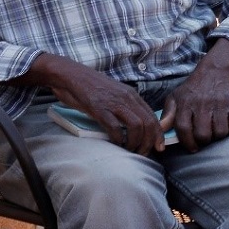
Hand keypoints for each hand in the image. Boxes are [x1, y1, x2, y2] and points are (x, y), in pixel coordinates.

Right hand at [33, 55, 162, 154]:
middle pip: (148, 123)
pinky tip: (116, 143)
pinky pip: (114, 126)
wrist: (71, 75)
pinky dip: (118, 138)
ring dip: (135, 142)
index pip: (153, 117)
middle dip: (148, 142)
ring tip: (129, 150)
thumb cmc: (91, 87)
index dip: (158, 134)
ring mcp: (113, 103)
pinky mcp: (99, 108)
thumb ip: (126, 105)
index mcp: (132, 95)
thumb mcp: (115, 93)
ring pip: (136, 126)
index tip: (158, 147)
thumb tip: (136, 123)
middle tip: (142, 153)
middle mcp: (126, 98)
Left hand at [162, 40, 228, 152]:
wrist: (216, 70)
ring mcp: (219, 103)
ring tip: (214, 130)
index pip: (184, 128)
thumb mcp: (176, 97)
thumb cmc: (193, 88)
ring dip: (218, 136)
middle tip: (204, 138)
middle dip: (203, 141)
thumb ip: (167, 115)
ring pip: (220, 132)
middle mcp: (202, 103)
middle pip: (203, 134)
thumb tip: (160, 133)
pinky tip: (225, 123)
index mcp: (185, 102)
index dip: (187, 142)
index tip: (192, 147)